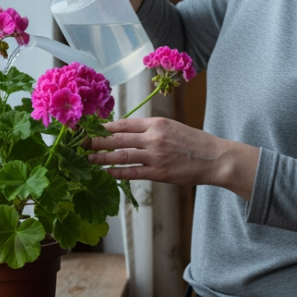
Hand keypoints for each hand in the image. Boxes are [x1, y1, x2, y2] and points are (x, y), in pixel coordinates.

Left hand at [87, 118, 259, 198]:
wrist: (215, 158)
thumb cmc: (194, 143)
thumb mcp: (172, 127)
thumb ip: (150, 129)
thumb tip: (127, 132)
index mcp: (156, 123)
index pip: (123, 124)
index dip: (104, 127)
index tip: (90, 128)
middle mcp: (153, 137)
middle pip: (117, 139)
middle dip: (96, 141)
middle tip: (81, 144)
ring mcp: (155, 156)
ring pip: (122, 156)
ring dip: (102, 157)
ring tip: (88, 159)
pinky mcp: (159, 173)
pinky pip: (132, 172)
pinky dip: (117, 172)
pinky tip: (106, 172)